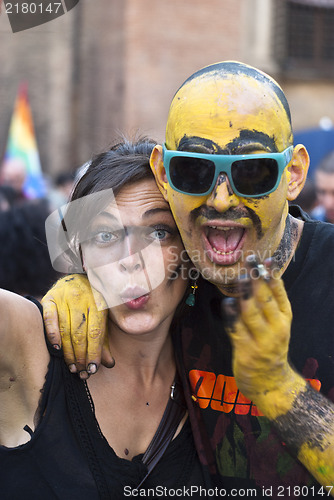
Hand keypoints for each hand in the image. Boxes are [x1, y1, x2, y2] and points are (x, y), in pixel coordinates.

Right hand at [41, 274, 113, 377]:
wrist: (76, 276)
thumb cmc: (92, 302)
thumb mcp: (102, 317)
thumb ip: (104, 340)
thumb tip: (109, 364)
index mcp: (98, 303)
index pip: (95, 332)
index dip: (94, 352)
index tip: (93, 369)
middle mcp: (81, 299)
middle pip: (80, 333)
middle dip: (81, 356)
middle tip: (81, 372)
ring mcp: (64, 297)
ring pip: (66, 329)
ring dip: (68, 351)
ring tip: (72, 366)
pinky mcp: (50, 298)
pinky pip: (49, 318)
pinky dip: (52, 333)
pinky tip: (56, 348)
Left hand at [222, 257, 305, 417]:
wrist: (270, 382)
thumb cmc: (270, 345)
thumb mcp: (277, 323)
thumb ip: (271, 298)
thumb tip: (265, 267)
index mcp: (285, 318)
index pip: (279, 292)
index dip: (270, 274)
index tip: (263, 259)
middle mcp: (276, 328)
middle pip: (266, 300)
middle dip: (257, 279)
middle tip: (250, 262)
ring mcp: (261, 341)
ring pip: (251, 313)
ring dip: (245, 294)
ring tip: (240, 277)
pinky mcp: (246, 351)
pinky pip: (236, 329)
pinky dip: (231, 315)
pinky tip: (227, 302)